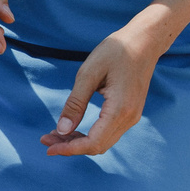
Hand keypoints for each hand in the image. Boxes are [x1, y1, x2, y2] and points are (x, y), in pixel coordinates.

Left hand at [45, 21, 162, 156]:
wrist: (144, 42)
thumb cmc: (116, 51)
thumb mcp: (88, 73)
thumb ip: (75, 103)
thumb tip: (61, 130)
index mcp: (120, 109)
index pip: (93, 142)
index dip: (69, 149)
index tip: (47, 148)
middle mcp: (129, 118)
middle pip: (97, 146)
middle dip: (70, 146)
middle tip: (45, 139)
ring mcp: (132, 117)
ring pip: (102, 142)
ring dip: (78, 142)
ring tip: (55, 134)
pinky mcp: (130, 113)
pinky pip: (108, 133)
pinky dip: (89, 135)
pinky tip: (73, 128)